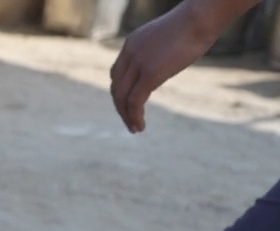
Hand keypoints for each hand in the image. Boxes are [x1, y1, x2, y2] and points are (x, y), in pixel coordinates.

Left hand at [109, 2, 227, 132]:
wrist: (201, 16)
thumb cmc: (195, 24)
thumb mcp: (169, 39)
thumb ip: (160, 53)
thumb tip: (167, 63)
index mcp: (132, 44)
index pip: (117, 74)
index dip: (120, 92)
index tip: (128, 105)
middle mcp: (129, 54)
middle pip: (116, 87)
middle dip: (120, 107)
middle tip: (129, 122)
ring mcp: (138, 63)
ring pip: (122, 97)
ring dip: (126, 116)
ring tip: (135, 128)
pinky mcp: (150, 73)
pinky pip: (135, 101)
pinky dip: (134, 117)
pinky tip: (140, 126)